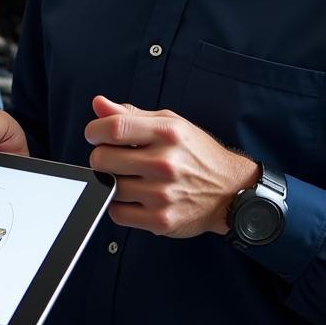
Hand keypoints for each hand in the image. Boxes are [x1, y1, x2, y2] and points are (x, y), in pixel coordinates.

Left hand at [85, 95, 258, 237]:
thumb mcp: (169, 124)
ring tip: (127, 177)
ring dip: (111, 181)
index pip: (113, 128)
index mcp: (167, 133)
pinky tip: (132, 196)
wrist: (231, 192)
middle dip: (101, 157)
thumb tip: (98, 104)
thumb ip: (130, 115)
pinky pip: (117, 213)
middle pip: (103, 159)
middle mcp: (165, 163)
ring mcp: (163, 194)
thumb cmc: (197, 154)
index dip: (94, 131)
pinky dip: (118, 205)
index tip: (95, 135)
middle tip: (113, 158)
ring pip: (109, 186)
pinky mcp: (161, 220)